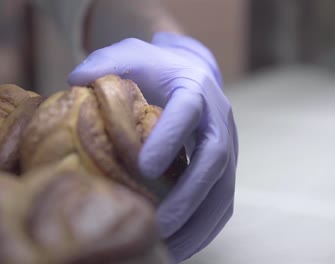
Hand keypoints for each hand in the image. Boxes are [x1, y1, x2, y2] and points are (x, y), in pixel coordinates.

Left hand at [68, 33, 237, 262]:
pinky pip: (225, 201)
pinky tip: (181, 247)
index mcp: (195, 87)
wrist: (192, 75)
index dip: (171, 137)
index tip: (144, 168)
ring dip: (200, 220)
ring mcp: (228, 145)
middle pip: (215, 158)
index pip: (189, 110)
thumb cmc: (157, 69)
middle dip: (190, 193)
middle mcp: (219, 118)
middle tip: (159, 224)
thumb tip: (75, 82)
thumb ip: (105, 62)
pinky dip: (207, 227)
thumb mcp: (131, 55)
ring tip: (170, 248)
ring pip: (225, 187)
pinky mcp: (227, 167)